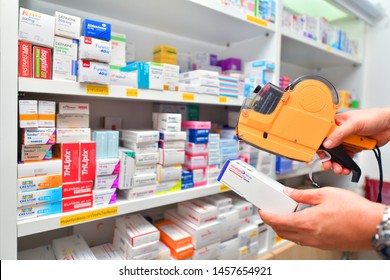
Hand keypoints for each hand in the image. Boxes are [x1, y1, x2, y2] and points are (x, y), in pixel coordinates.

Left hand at [259, 186, 385, 250]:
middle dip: (273, 221)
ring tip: (288, 213)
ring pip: (292, 237)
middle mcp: (309, 236)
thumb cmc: (355, 211)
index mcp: (307, 222)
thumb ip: (303, 194)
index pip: (276, 221)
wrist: (373, 226)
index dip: (265, 215)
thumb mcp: (325, 194)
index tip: (262, 210)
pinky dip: (298, 231)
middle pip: (281, 232)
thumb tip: (289, 192)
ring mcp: (317, 243)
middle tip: (273, 210)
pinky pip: (304, 240)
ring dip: (285, 227)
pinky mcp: (324, 245)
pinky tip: (304, 220)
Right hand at [321, 107, 389, 173]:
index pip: (322, 134)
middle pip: (328, 147)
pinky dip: (345, 164)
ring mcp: (346, 140)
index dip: (319, 145)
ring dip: (337, 163)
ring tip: (338, 169)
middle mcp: (339, 132)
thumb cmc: (374, 117)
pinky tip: (346, 167)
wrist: (389, 125)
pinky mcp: (353, 147)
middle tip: (328, 165)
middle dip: (328, 158)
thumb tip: (327, 144)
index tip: (320, 154)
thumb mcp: (354, 124)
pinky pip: (346, 158)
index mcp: (336, 123)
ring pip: (337, 154)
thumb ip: (339, 134)